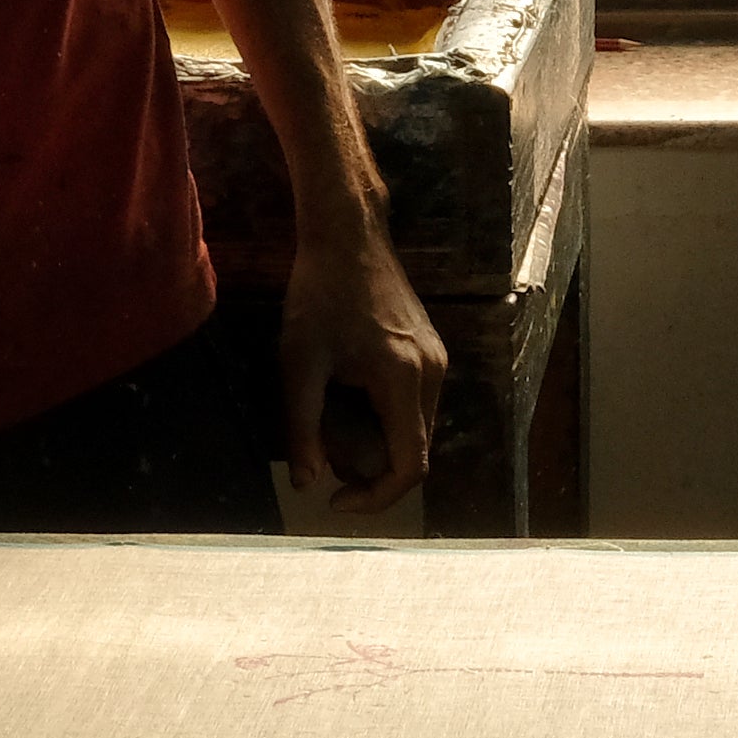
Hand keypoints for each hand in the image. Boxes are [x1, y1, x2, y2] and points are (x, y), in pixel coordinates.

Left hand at [279, 222, 445, 514]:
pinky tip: (351, 401)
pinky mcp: (431, 349)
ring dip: (381, 445)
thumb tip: (307, 484)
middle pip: (416, 451)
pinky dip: (387, 419)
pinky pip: (417, 403)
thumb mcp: (299, 363)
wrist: (348, 236)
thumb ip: (303, 427)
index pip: (411, 467)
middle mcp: (433, 373)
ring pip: (417, 428)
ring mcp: (437, 359)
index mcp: (404, 380)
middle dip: (373, 471)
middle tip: (328, 461)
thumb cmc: (319, 294)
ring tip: (335, 430)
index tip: (336, 501)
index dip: (377, 497)